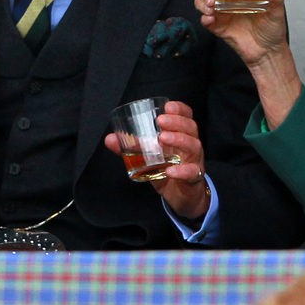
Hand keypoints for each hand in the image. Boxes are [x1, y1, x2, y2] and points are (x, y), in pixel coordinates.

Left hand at [104, 100, 209, 221]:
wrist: (183, 198)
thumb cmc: (168, 171)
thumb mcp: (150, 158)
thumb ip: (132, 148)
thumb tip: (110, 139)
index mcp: (182, 136)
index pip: (186, 117)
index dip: (180, 109)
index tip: (167, 106)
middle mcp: (190, 145)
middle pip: (191, 127)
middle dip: (176, 121)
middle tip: (160, 121)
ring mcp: (194, 161)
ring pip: (193, 146)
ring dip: (178, 139)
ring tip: (162, 138)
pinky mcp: (193, 179)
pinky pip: (191, 172)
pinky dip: (181, 170)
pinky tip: (170, 170)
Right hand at [194, 0, 289, 66]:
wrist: (268, 52)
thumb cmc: (272, 28)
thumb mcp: (277, 11)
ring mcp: (222, 13)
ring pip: (203, 1)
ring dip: (202, 2)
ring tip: (210, 9)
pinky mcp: (218, 27)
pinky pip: (205, 20)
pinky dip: (204, 18)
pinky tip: (210, 19)